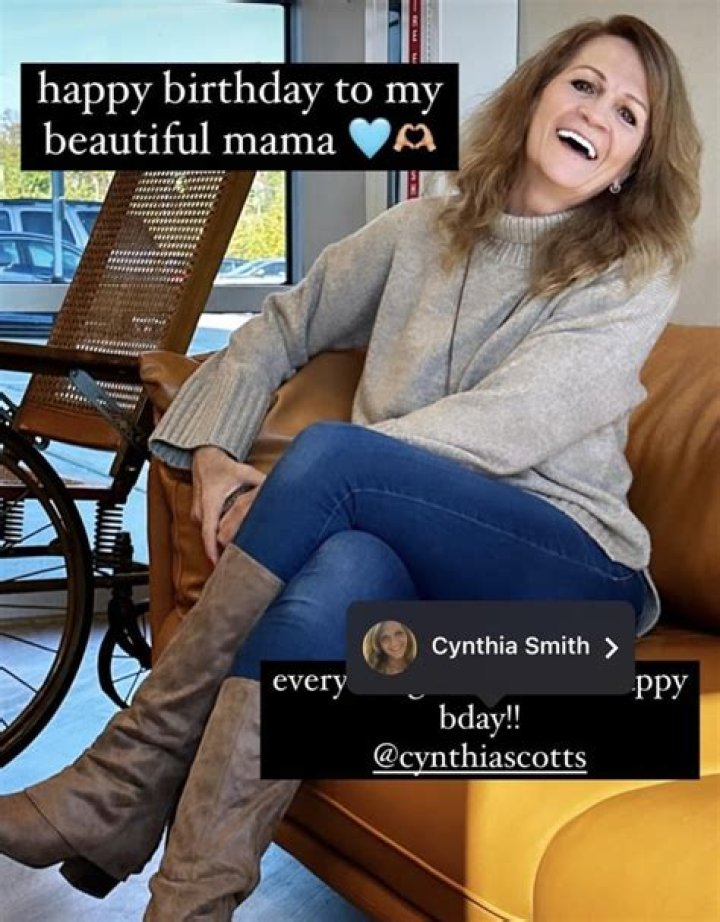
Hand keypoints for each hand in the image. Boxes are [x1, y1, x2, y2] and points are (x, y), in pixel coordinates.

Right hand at [191, 446, 265, 563]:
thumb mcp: (245, 472)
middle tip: (234, 568)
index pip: (208, 533)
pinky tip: (228, 548)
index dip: (213, 551)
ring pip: (207, 537)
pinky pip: (207, 532)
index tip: (218, 565)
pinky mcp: (197, 515)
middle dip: (220, 554)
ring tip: (232, 561)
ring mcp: (196, 514)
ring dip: (219, 547)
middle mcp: (200, 511)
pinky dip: (216, 539)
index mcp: (210, 502)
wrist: (204, 457)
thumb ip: (261, 482)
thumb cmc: (225, 466)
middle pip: (208, 540)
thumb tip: (279, 491)